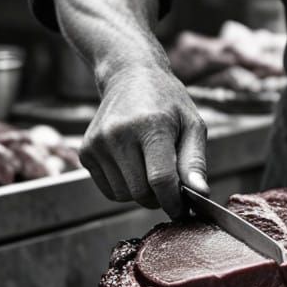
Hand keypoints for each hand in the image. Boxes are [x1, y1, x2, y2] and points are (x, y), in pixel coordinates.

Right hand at [78, 67, 207, 218]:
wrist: (130, 77)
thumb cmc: (167, 102)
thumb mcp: (192, 124)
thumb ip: (195, 161)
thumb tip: (200, 194)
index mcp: (150, 124)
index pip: (161, 179)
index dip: (174, 201)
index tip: (183, 209)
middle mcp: (119, 133)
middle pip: (141, 192)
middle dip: (159, 197)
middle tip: (170, 183)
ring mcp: (98, 143)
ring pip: (124, 196)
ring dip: (141, 193)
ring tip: (151, 166)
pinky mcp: (86, 152)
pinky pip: (109, 190)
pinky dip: (125, 188)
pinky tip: (133, 165)